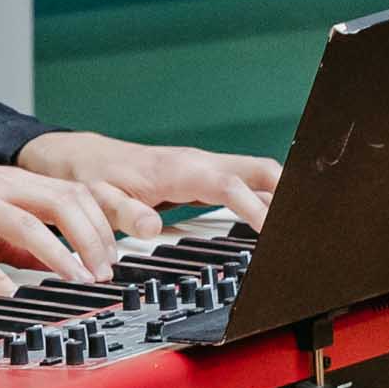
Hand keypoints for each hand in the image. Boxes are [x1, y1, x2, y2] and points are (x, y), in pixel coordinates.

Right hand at [0, 152, 127, 297]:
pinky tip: (5, 291)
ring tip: (75, 279)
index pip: (72, 192)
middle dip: (90, 237)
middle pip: (60, 202)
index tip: (113, 254)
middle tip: (102, 271)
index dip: (100, 222)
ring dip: (57, 253)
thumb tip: (52, 262)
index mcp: (13, 181)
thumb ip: (17, 235)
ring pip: (26, 221)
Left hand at [18, 129, 281, 236]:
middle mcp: (198, 162)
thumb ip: (124, 212)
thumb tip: (150, 228)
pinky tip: (274, 212)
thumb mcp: (98, 198)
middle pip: (258, 170)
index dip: (255, 205)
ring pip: (256, 173)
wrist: (80, 158)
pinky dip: (265, 193)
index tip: (272, 228)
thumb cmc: (91, 178)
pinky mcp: (203, 173)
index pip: (229, 184)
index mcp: (179, 169)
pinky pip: (245, 179)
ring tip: (301, 221)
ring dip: (281, 192)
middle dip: (287, 191)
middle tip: (308, 221)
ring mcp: (204, 166)